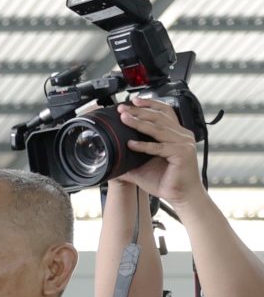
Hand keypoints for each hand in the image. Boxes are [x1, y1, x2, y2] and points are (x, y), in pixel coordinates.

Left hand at [115, 95, 211, 212]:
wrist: (181, 195)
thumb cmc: (166, 181)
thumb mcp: (144, 166)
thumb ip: (130, 158)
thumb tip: (111, 156)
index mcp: (177, 133)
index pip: (165, 112)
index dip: (150, 104)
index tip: (134, 101)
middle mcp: (182, 135)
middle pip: (160, 117)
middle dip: (139, 111)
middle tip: (122, 109)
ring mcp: (184, 143)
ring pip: (158, 129)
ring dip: (139, 123)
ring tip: (124, 119)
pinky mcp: (182, 153)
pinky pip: (159, 147)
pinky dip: (144, 146)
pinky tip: (130, 144)